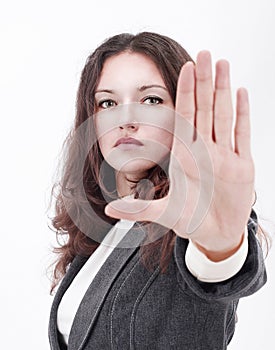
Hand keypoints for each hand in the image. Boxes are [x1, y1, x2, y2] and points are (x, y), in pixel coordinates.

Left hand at [105, 51, 254, 258]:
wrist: (215, 234)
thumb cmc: (190, 220)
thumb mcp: (164, 213)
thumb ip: (139, 209)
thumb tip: (108, 210)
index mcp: (185, 155)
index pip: (184, 117)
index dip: (185, 93)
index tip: (184, 68)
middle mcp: (204, 150)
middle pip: (204, 109)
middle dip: (204, 82)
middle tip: (204, 54)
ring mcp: (224, 155)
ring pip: (223, 115)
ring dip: (224, 90)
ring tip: (223, 64)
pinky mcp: (242, 165)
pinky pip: (242, 134)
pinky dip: (243, 113)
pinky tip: (242, 93)